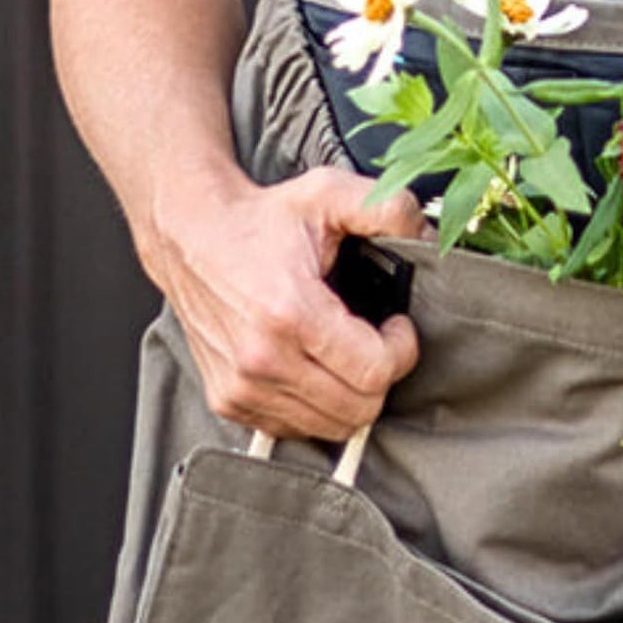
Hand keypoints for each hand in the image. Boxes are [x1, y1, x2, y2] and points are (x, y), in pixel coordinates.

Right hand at [144, 165, 430, 439]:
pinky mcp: (229, 401)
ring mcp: (241, 387)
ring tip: (345, 353)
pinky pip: (296, 428)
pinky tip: (315, 368)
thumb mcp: (328, 194)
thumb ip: (389, 209)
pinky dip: (317, 407)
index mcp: (289, 314)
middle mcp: (261, 360)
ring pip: (332, 426)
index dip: (401, 350)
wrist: (188, 234)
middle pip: (359, 408)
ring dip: (351, 394)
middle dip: (382, 374)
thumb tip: (433, 238)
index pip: (375, 372)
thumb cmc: (259, 220)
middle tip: (375, 340)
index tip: (396, 326)